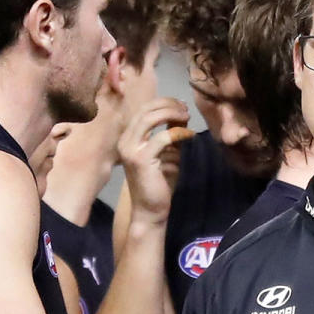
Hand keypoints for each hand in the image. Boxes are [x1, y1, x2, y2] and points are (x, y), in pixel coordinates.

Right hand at [117, 98, 191, 223]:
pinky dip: (178, 132)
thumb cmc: (158, 183)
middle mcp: (125, 141)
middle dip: (168, 104)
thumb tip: (181, 115)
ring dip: (171, 113)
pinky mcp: (141, 160)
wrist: (150, 210)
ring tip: (186, 116)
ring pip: (150, 119)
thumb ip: (170, 135)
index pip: (143, 110)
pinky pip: (162, 137)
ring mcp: (130, 150)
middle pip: (145, 110)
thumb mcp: (166, 153)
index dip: (163, 103)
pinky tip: (189, 135)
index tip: (181, 106)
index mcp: (128, 138)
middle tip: (185, 108)